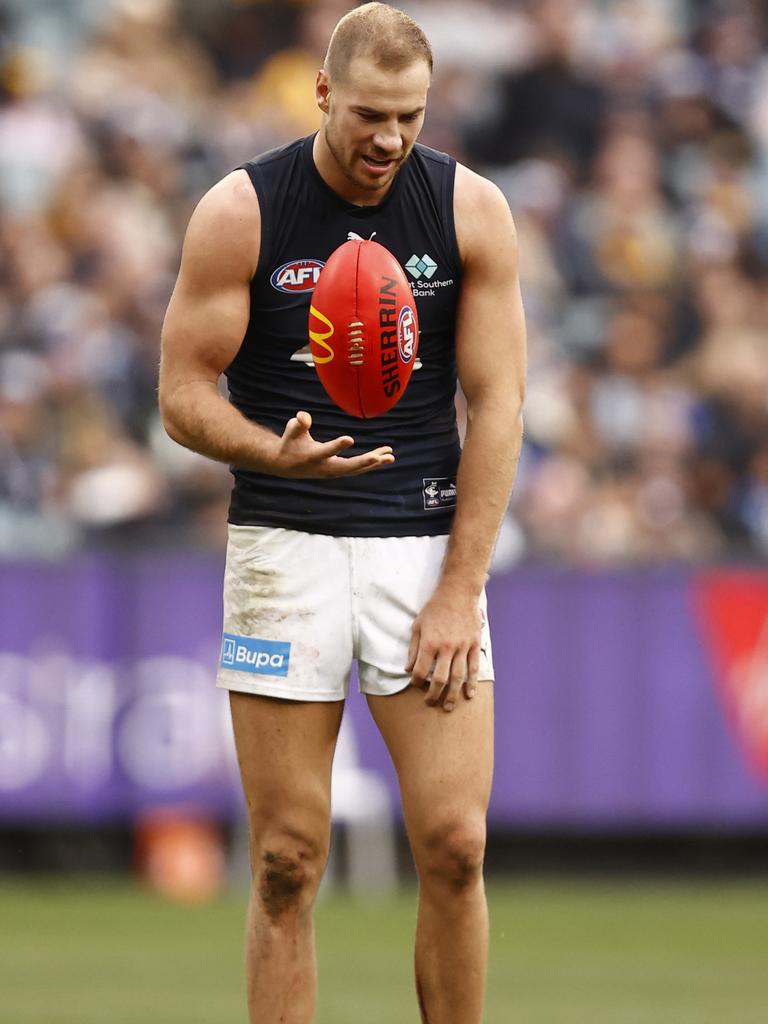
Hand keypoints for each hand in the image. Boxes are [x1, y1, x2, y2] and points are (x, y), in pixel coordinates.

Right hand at [272, 411, 393, 477]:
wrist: (286, 465)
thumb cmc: (291, 442)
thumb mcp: (292, 431)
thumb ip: (299, 423)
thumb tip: (303, 416)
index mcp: (313, 456)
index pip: (326, 451)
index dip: (337, 446)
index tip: (350, 438)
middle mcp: (325, 467)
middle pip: (347, 466)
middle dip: (363, 462)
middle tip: (378, 457)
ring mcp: (334, 471)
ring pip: (357, 469)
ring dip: (374, 463)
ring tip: (391, 456)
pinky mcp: (340, 471)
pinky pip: (358, 468)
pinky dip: (372, 463)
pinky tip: (386, 456)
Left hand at [406, 586, 482, 711]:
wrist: (458, 592)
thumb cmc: (435, 608)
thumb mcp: (417, 626)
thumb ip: (413, 649)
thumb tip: (408, 669)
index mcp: (430, 643)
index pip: (422, 670)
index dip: (417, 682)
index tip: (415, 686)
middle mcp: (446, 647)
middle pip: (440, 679)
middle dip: (434, 694)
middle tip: (431, 703)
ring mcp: (463, 647)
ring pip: (458, 677)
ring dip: (453, 694)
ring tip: (449, 707)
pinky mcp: (475, 644)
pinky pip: (474, 667)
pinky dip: (472, 682)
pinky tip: (469, 694)